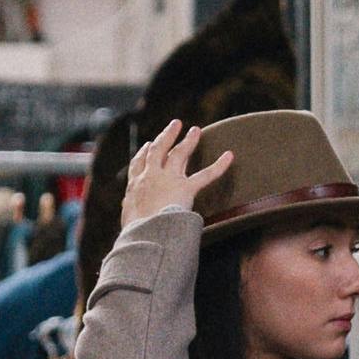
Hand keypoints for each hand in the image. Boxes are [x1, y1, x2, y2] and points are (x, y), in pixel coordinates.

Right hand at [121, 120, 236, 231]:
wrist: (143, 234)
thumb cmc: (135, 233)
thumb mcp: (128, 221)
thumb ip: (132, 215)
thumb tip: (132, 221)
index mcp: (135, 186)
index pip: (139, 164)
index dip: (143, 153)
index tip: (148, 144)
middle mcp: (150, 177)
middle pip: (157, 150)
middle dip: (167, 136)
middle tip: (175, 124)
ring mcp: (168, 180)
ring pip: (179, 154)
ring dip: (188, 140)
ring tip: (196, 130)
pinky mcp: (185, 188)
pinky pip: (205, 175)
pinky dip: (219, 166)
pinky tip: (229, 156)